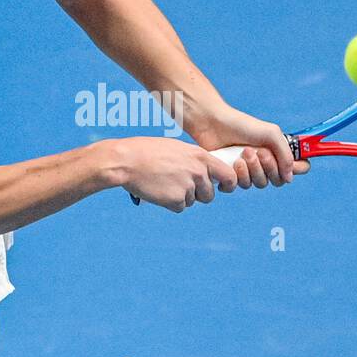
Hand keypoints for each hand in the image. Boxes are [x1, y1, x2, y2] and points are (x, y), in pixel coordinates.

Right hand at [114, 137, 239, 211]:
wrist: (127, 161)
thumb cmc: (147, 152)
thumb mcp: (176, 148)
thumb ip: (193, 160)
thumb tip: (202, 173)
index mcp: (200, 156)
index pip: (228, 175)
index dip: (227, 184)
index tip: (221, 187)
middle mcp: (198, 172)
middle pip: (209, 194)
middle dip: (197, 194)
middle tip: (179, 186)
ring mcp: (188, 186)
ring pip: (192, 201)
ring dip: (180, 198)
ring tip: (163, 184)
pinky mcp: (176, 200)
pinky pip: (179, 207)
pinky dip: (169, 203)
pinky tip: (158, 191)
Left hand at [186, 102, 310, 187]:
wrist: (213, 123)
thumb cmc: (242, 125)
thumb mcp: (271, 134)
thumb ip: (286, 154)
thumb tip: (290, 178)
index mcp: (278, 152)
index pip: (297, 168)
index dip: (296, 169)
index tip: (286, 161)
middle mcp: (265, 164)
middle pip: (277, 180)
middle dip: (268, 167)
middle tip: (257, 151)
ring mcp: (249, 171)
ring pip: (258, 184)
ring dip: (252, 170)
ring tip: (242, 154)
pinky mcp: (232, 175)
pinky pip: (238, 187)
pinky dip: (236, 177)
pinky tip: (231, 164)